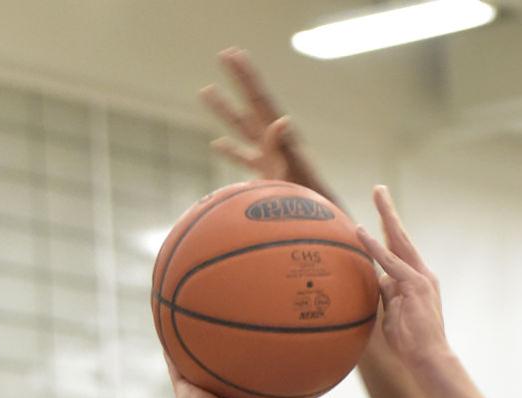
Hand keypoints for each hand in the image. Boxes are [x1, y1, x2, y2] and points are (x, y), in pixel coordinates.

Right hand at [201, 47, 331, 197]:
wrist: (316, 220)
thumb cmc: (305, 197)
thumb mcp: (293, 169)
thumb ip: (283, 145)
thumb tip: (282, 119)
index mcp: (279, 136)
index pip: (259, 99)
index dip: (245, 76)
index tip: (231, 53)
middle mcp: (274, 141)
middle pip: (250, 103)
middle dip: (237, 80)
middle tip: (224, 54)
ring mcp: (268, 157)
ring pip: (240, 127)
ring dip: (224, 110)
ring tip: (206, 90)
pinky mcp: (266, 175)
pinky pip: (242, 158)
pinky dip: (230, 150)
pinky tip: (216, 144)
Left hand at [356, 187, 450, 371]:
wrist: (430, 359)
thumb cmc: (411, 346)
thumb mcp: (393, 316)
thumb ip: (386, 296)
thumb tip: (376, 283)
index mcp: (416, 281)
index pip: (399, 251)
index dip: (387, 232)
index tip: (378, 216)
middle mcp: (421, 274)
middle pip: (401, 237)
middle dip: (389, 212)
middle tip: (379, 189)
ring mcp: (420, 278)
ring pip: (399, 240)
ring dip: (387, 215)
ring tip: (378, 193)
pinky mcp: (414, 286)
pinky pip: (390, 262)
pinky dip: (375, 247)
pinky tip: (362, 231)